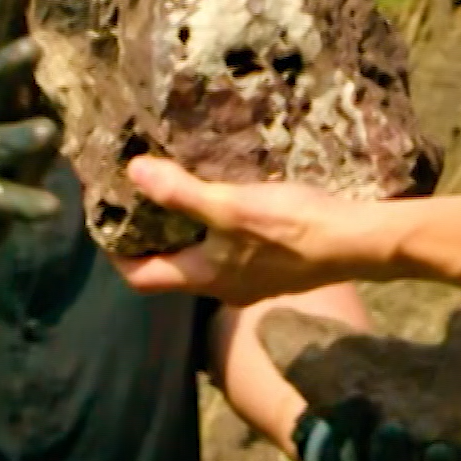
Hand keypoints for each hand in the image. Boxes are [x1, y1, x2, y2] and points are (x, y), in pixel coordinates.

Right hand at [0, 0, 62, 289]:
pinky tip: (51, 209)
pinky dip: (29, 205)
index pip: (3, 35)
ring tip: (49, 132)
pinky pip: (11, 201)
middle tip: (30, 47)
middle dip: (11, 66)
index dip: (8, 3)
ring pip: (5, 144)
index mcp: (1, 83)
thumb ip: (22, 47)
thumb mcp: (13, 88)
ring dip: (25, 137)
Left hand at [112, 157, 360, 305]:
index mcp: (204, 277)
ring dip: (186, 232)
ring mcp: (252, 280)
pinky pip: (233, 251)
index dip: (116, 255)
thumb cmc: (291, 227)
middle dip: (152, 238)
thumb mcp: (230, 205)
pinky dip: (218, 230)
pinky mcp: (276, 266)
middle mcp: (223, 287)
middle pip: (172, 269)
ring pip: (204, 259)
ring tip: (179, 192)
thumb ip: (181, 192)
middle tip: (139, 200)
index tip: (105, 223)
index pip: (142, 278)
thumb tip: (133, 173)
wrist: (355, 241)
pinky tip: (228, 201)